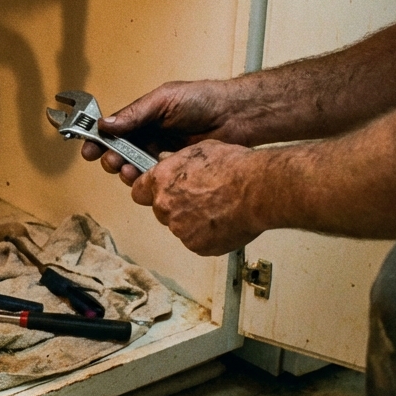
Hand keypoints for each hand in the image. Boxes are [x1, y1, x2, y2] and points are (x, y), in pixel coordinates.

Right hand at [82, 80, 250, 184]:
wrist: (235, 116)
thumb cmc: (202, 100)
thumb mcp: (163, 100)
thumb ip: (135, 113)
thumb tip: (105, 124)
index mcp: (142, 117)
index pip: (113, 131)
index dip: (98, 141)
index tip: (88, 151)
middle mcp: (148, 136)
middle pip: (119, 154)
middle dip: (110, 160)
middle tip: (112, 162)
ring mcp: (160, 154)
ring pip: (134, 169)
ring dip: (126, 172)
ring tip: (128, 171)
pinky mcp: (174, 170)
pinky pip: (154, 179)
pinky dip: (146, 180)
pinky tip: (148, 177)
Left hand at [130, 140, 262, 255]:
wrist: (257, 189)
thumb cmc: (234, 167)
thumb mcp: (200, 150)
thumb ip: (177, 160)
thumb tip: (166, 162)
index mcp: (161, 181)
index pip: (138, 192)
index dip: (150, 192)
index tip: (159, 192)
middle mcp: (165, 206)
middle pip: (161, 211)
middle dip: (175, 207)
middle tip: (199, 199)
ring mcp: (180, 229)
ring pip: (180, 227)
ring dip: (192, 222)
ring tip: (217, 209)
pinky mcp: (196, 246)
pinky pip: (197, 242)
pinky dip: (207, 236)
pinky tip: (223, 222)